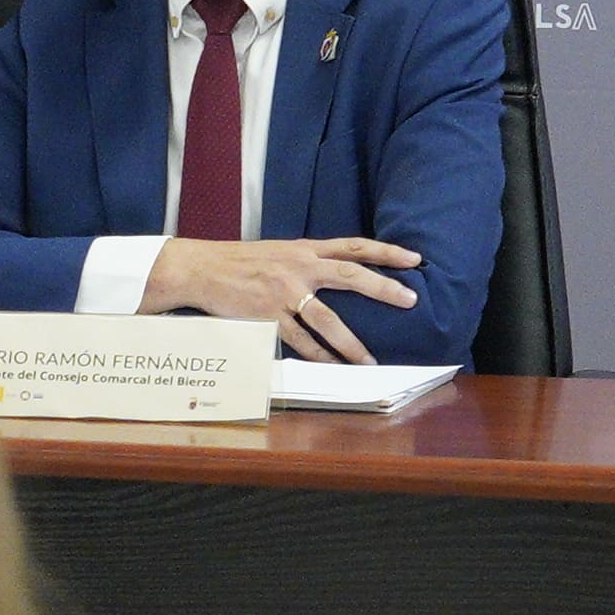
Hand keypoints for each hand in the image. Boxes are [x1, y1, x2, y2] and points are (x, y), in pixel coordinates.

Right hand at [144, 233, 418, 366]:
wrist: (200, 269)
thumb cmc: (239, 262)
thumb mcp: (278, 252)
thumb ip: (308, 261)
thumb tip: (337, 274)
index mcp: (304, 249)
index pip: (353, 246)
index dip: (385, 251)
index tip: (414, 258)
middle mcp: (299, 267)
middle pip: (350, 275)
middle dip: (383, 288)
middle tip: (410, 300)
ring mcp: (284, 293)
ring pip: (328, 320)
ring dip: (351, 344)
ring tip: (370, 361)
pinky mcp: (268, 316)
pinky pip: (300, 342)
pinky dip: (319, 357)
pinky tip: (334, 368)